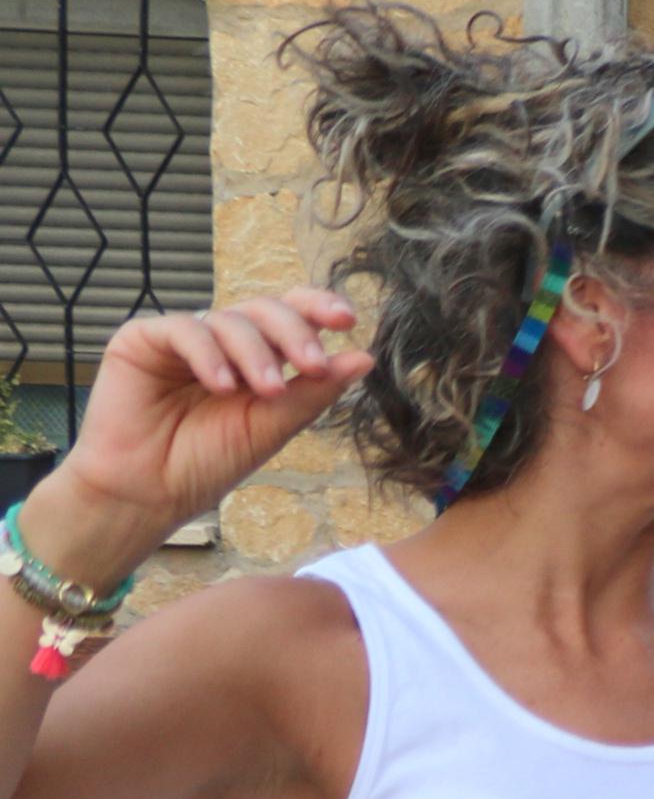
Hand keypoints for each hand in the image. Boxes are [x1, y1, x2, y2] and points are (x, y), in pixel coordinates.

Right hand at [41, 290, 375, 565]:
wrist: (148, 491)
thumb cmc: (208, 462)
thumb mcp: (273, 426)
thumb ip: (315, 392)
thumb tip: (365, 358)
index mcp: (258, 357)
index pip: (292, 316)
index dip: (319, 308)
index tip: (349, 321)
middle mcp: (223, 341)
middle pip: (267, 309)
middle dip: (296, 333)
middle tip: (313, 364)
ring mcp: (184, 338)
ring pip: (231, 319)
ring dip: (256, 354)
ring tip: (267, 391)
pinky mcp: (142, 340)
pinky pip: (184, 329)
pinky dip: (209, 354)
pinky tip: (223, 385)